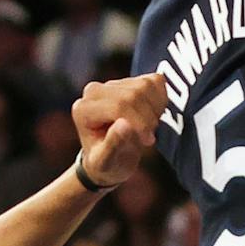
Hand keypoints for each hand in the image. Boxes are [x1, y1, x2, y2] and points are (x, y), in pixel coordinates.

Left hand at [73, 73, 167, 188]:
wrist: (112, 160)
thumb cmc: (107, 164)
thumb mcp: (106, 162)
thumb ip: (113, 144)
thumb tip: (124, 124)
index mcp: (83, 109)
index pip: (119, 105)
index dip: (139, 123)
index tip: (147, 142)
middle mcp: (94, 92)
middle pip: (134, 94)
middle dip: (148, 118)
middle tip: (148, 138)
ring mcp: (113, 84)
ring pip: (146, 85)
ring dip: (155, 110)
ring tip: (148, 129)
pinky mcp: (130, 81)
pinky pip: (155, 81)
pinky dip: (161, 100)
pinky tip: (153, 116)